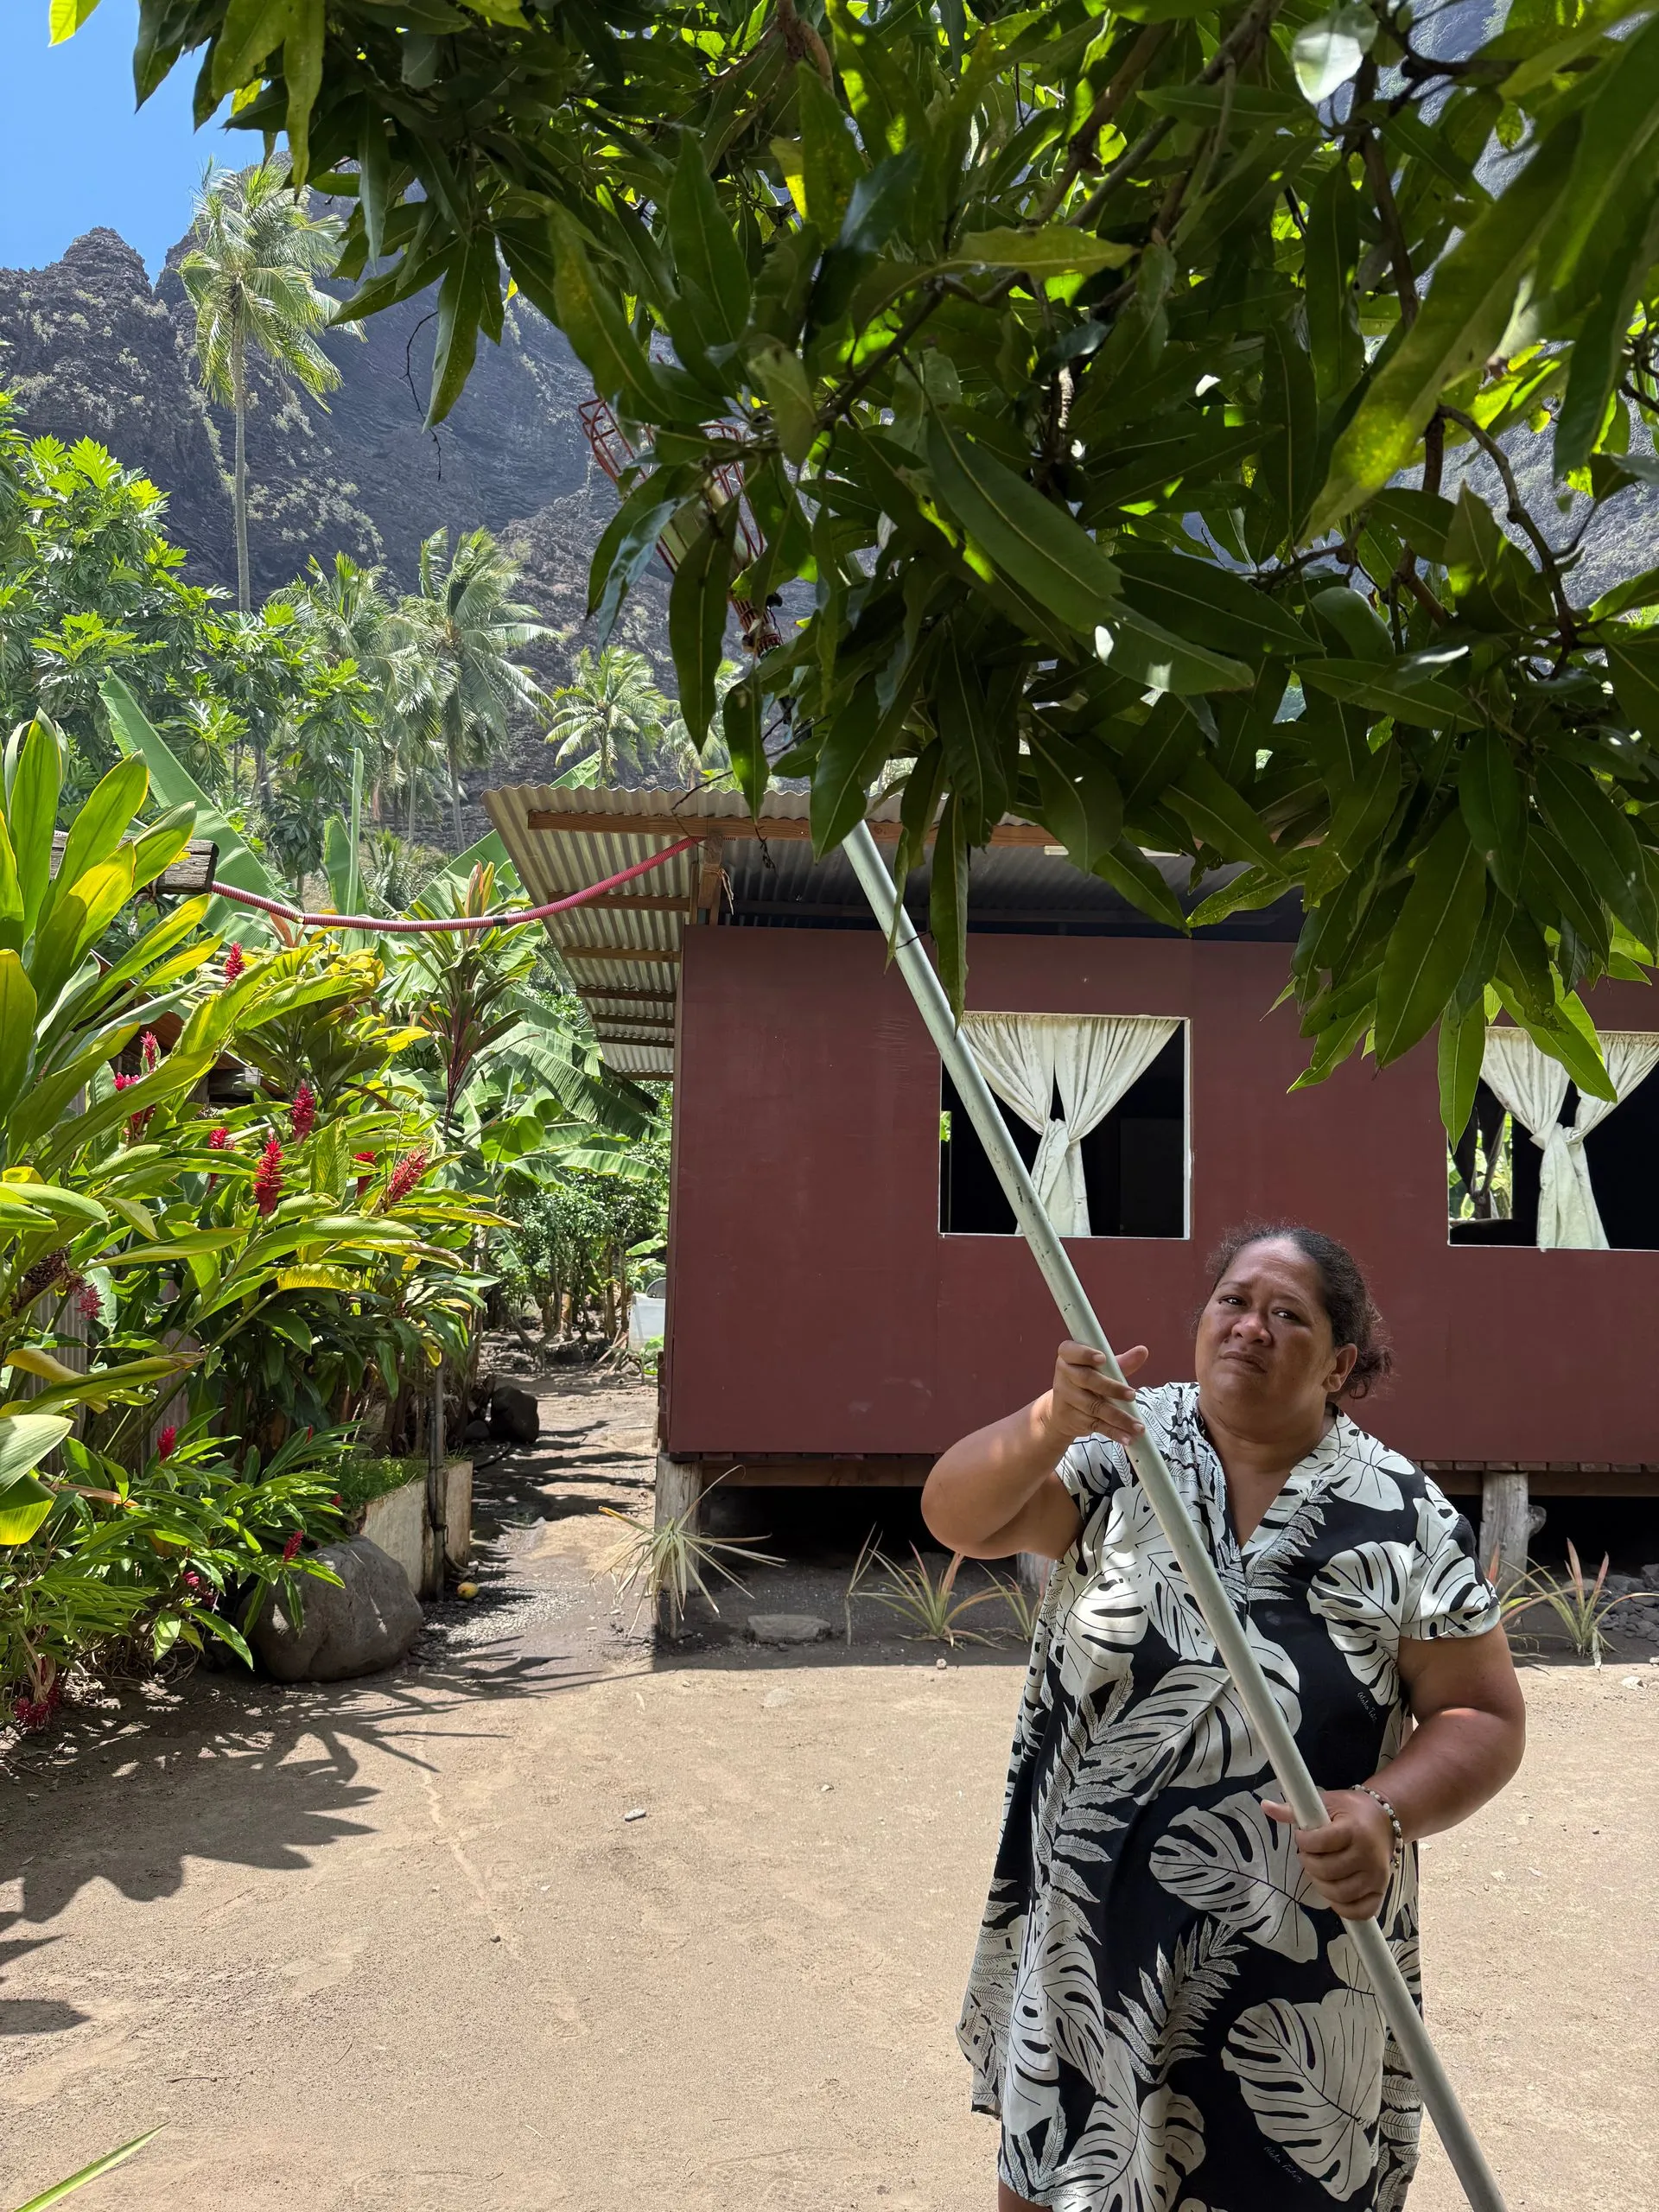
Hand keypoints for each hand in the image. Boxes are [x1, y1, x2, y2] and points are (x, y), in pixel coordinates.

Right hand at [1038, 1341, 1147, 1450]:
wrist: (1062, 1411)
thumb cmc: (1087, 1382)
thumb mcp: (1101, 1369)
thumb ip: (1121, 1362)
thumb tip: (1143, 1351)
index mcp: (1068, 1357)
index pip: (1071, 1351)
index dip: (1085, 1354)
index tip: (1102, 1358)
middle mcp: (1063, 1376)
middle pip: (1086, 1379)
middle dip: (1111, 1388)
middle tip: (1133, 1395)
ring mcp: (1066, 1398)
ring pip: (1094, 1407)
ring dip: (1118, 1417)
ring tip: (1138, 1426)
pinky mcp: (1072, 1419)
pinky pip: (1095, 1425)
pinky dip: (1113, 1432)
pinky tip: (1127, 1437)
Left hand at [1264, 1788, 1395, 1919]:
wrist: (1385, 1819)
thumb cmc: (1351, 1811)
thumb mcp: (1326, 1802)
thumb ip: (1295, 1809)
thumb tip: (1265, 1806)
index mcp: (1353, 1829)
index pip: (1320, 1842)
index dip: (1303, 1841)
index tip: (1302, 1837)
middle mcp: (1367, 1854)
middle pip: (1327, 1871)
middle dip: (1309, 1864)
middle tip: (1308, 1856)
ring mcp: (1376, 1876)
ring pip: (1340, 1893)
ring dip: (1321, 1885)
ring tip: (1318, 1872)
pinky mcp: (1381, 1890)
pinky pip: (1361, 1911)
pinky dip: (1343, 1908)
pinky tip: (1333, 1894)